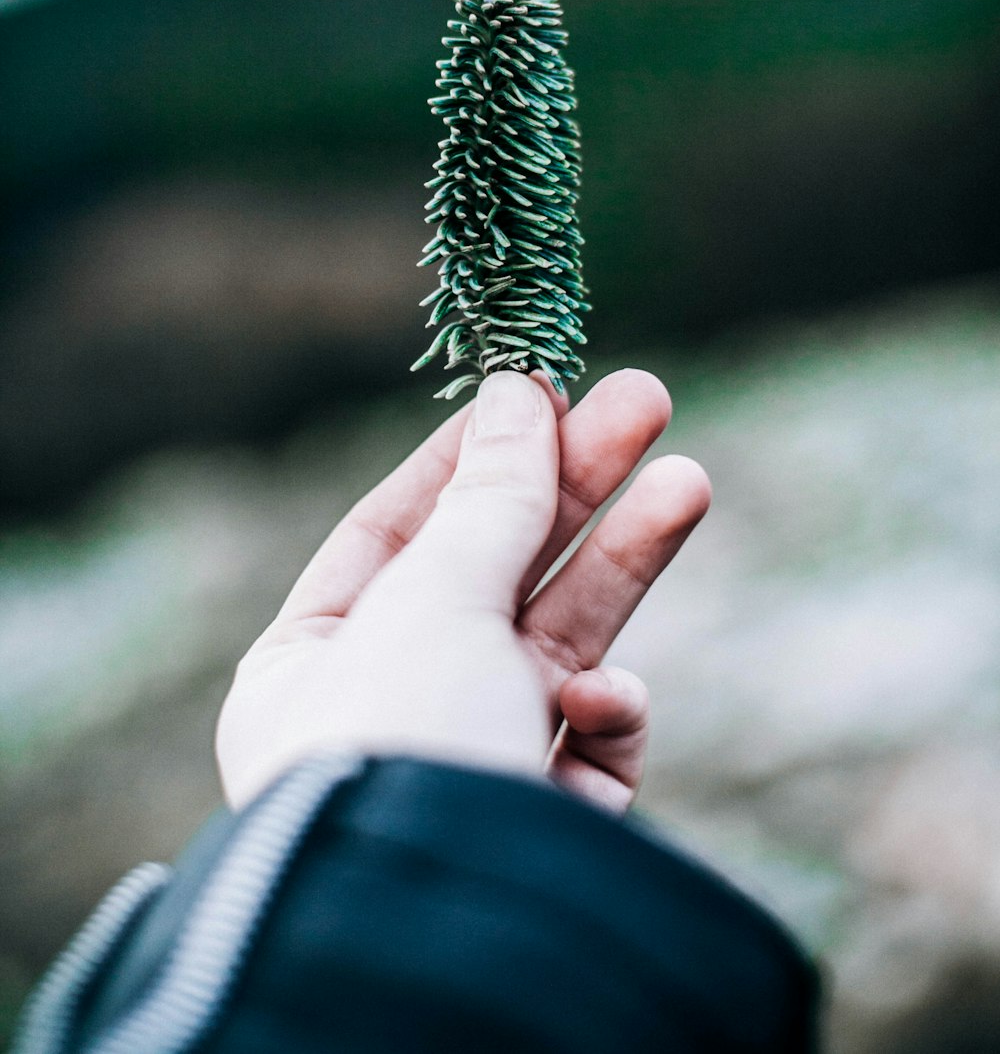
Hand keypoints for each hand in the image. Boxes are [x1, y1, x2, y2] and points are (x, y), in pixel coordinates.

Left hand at [216, 369, 710, 813]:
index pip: (393, 531)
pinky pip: (591, 740)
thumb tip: (517, 392)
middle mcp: (390, 710)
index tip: (535, 389)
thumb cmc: (400, 752)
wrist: (448, 954)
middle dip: (575, 486)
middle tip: (647, 399)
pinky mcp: (549, 820)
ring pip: (560, 639)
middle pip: (496, 569)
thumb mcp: (435, 601)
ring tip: (689, 480)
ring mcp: (475, 765)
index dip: (468, 456)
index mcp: (312, 662)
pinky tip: (601, 705)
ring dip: (624, 560)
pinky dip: (607, 714)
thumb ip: (491, 500)